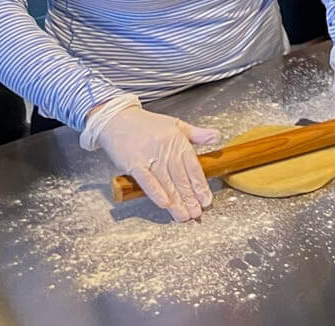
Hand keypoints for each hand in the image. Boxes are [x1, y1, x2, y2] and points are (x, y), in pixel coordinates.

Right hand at [90, 104, 220, 221]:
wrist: (117, 118)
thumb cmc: (147, 123)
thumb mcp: (176, 124)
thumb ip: (197, 134)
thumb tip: (217, 137)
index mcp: (178, 141)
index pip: (193, 167)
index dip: (200, 185)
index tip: (206, 200)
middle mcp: (166, 150)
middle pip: (181, 178)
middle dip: (190, 198)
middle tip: (196, 213)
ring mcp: (150, 157)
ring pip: (166, 183)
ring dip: (176, 201)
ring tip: (183, 215)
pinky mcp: (133, 164)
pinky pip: (147, 181)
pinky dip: (156, 192)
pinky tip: (164, 204)